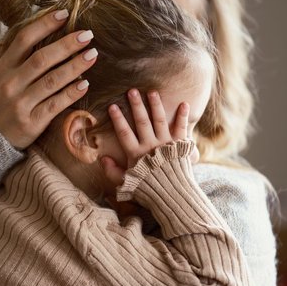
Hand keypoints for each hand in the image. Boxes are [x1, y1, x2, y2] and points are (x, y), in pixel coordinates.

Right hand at [0, 9, 97, 148]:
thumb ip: (4, 52)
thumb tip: (20, 26)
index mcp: (2, 67)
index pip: (24, 39)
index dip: (44, 24)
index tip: (64, 14)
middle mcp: (11, 83)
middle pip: (42, 58)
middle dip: (66, 45)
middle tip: (87, 35)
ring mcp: (21, 103)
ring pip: (52, 81)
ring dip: (75, 67)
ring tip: (92, 55)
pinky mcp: (32, 122)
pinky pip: (55, 104)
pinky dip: (71, 93)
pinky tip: (85, 84)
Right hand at [98, 89, 192, 212]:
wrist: (171, 195)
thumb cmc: (146, 189)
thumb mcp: (125, 183)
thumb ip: (112, 171)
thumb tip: (102, 158)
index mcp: (136, 153)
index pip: (124, 132)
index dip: (118, 119)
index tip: (112, 106)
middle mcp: (150, 145)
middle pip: (141, 121)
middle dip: (136, 105)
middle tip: (132, 91)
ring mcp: (165, 144)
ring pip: (159, 120)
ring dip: (155, 105)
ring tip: (152, 92)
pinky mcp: (179, 146)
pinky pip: (181, 128)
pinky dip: (183, 116)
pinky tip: (184, 104)